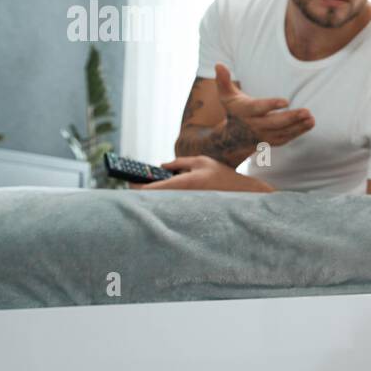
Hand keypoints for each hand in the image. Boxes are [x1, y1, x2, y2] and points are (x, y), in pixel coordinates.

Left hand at [132, 155, 274, 192]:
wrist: (242, 194)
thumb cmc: (222, 176)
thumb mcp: (201, 161)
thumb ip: (179, 163)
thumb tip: (162, 166)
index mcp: (184, 183)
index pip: (154, 188)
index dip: (138, 187)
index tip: (129, 183)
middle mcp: (183, 197)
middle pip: (155, 198)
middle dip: (143, 192)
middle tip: (134, 185)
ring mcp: (186, 205)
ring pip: (163, 203)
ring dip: (155, 196)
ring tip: (147, 188)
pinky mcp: (190, 209)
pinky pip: (172, 204)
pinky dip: (166, 198)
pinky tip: (165, 192)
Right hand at [215, 63, 314, 148]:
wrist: (233, 138)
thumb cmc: (234, 110)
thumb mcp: (226, 95)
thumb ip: (223, 80)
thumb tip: (218, 64)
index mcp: (244, 112)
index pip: (258, 109)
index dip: (270, 105)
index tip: (285, 101)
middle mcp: (254, 126)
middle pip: (274, 123)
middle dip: (291, 118)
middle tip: (307, 112)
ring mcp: (264, 136)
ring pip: (283, 132)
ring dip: (298, 126)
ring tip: (311, 118)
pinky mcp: (272, 141)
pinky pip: (286, 138)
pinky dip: (298, 132)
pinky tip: (309, 124)